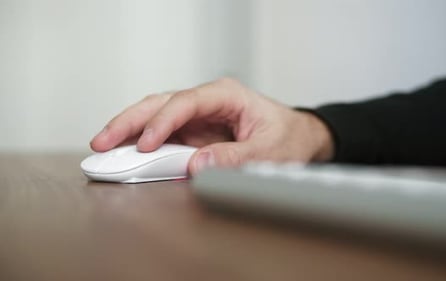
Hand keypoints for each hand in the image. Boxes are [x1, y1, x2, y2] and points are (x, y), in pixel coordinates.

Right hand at [90, 78, 333, 174]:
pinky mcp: (193, 132)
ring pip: (155, 116)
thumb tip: (197, 164)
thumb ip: (237, 157)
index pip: (186, 102)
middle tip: (102, 142)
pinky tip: (124, 153)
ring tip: (103, 147)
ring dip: (129, 131)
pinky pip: (163, 135)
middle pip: (160, 104)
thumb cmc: (288, 137)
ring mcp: (198, 117)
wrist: (298, 138)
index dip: (162, 122)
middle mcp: (206, 102)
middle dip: (130, 121)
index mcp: (226, 96)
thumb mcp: (270, 150)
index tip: (146, 144)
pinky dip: (141, 143)